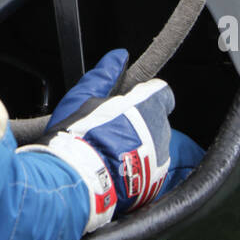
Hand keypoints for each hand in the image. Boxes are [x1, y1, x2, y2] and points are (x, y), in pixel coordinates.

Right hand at [32, 49, 175, 230]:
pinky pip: (153, 168)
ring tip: (112, 150)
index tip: (129, 102)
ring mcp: (160, 159)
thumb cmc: (79, 136)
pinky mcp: (155, 182)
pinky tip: (118, 167)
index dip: (145, 96)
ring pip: (156, 145)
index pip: (162, 93)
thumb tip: (118, 57)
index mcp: (147, 106)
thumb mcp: (84, 97)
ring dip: (140, 145)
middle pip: (157, 120)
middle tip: (113, 128)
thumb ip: (105, 74)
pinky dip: (139, 167)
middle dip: (140, 122)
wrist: (78, 180)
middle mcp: (160, 132)